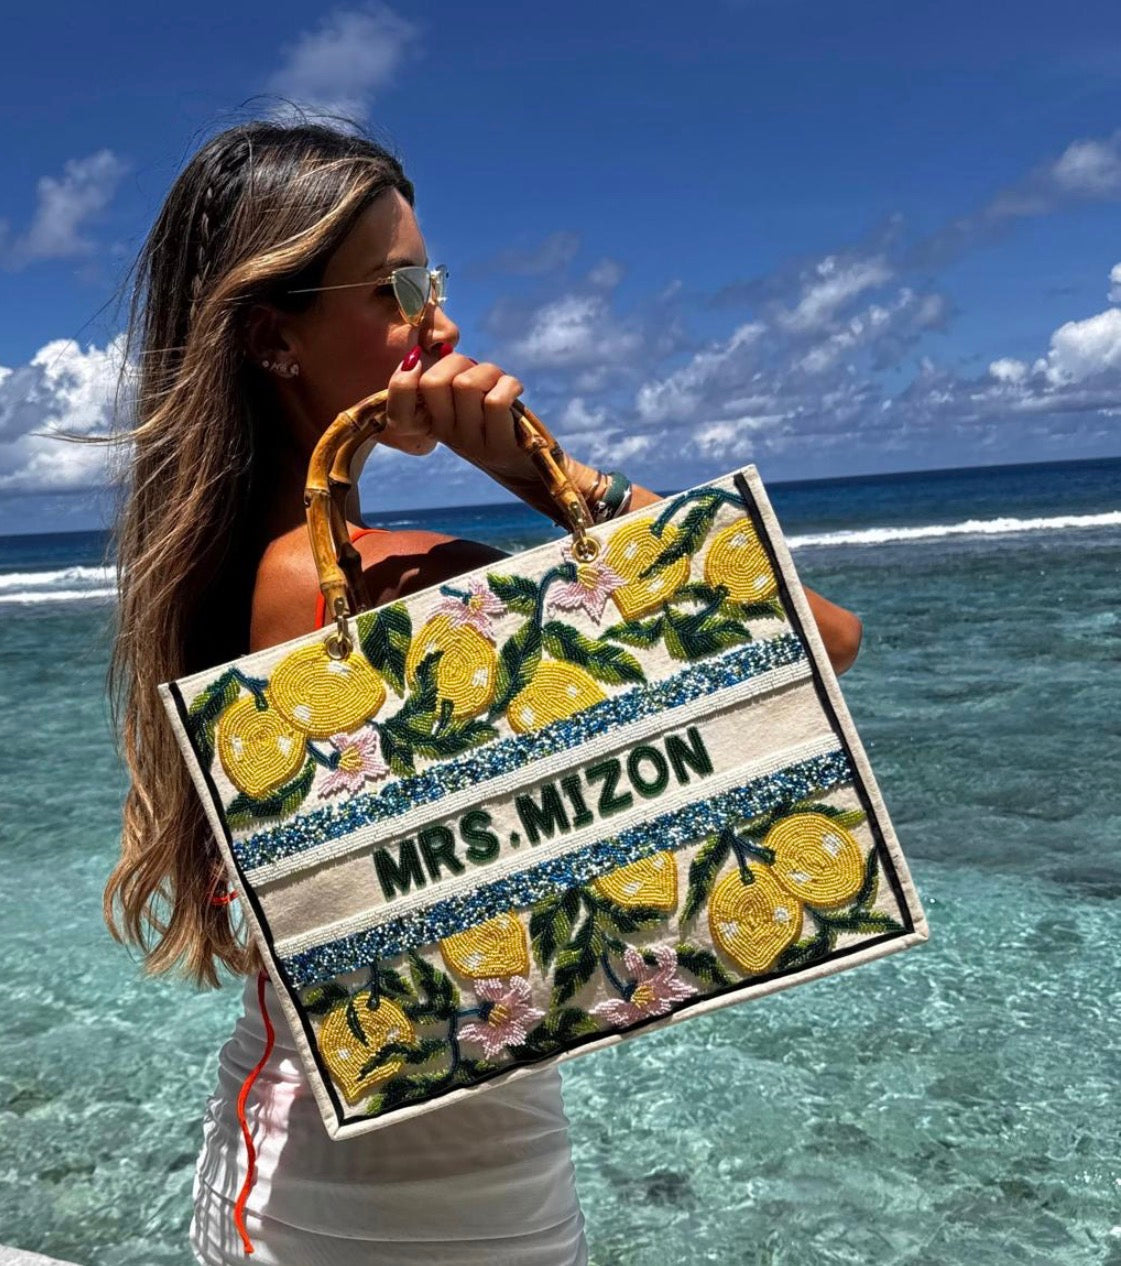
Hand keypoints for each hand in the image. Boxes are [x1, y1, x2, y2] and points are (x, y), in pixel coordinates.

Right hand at [385, 349, 540, 485]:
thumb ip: (450, 378)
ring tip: (500, 382)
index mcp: (432, 423)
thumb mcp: (467, 398)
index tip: (419, 360)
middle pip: (432, 383)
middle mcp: (446, 435)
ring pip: (466, 385)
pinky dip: (509, 385)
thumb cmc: (499, 419)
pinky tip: (516, 390)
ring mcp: (471, 443)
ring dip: (488, 372)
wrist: (530, 461)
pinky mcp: (499, 447)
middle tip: (476, 371)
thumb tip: (435, 346)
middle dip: (457, 362)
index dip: (401, 381)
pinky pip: (495, 401)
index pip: (397, 413)